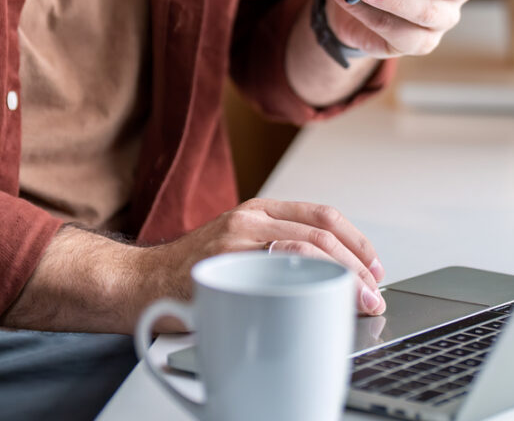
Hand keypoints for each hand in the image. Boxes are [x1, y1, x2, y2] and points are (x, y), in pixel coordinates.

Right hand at [149, 198, 386, 320]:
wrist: (138, 283)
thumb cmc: (191, 274)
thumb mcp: (238, 248)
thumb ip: (275, 252)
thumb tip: (333, 279)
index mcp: (259, 211)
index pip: (323, 215)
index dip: (357, 241)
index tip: (376, 267)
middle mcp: (250, 219)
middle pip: (322, 234)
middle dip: (356, 267)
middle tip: (372, 294)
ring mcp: (236, 240)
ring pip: (306, 250)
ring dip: (340, 278)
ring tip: (357, 302)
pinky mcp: (224, 265)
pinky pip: (275, 270)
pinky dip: (306, 286)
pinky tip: (319, 303)